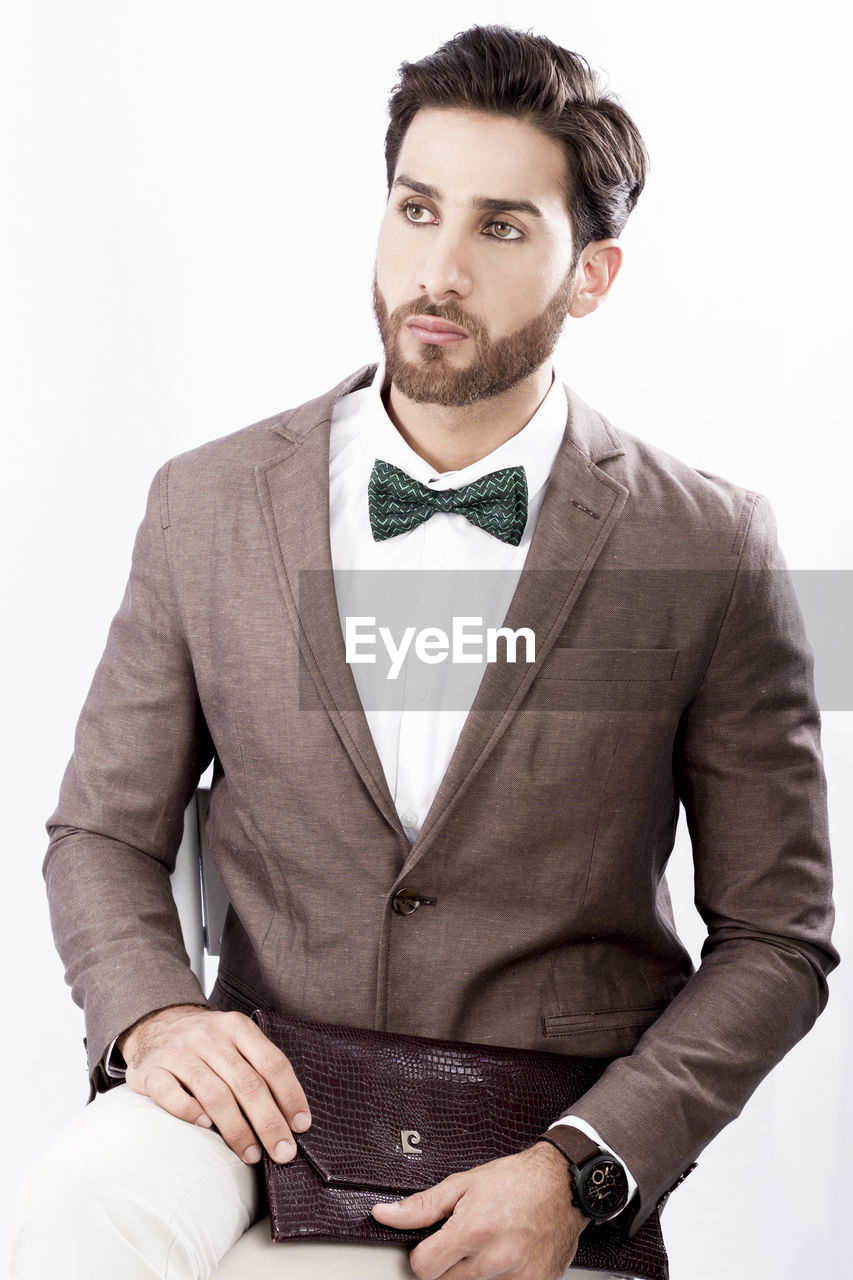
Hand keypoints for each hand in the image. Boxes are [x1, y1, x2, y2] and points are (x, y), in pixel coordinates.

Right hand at [119, 1004, 310, 1165]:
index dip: (290, 1095)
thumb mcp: (235, 1039)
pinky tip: (205, 1127)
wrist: (155, 1024)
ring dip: (236, 1129)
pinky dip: (189, 1112)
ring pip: (214, 1094)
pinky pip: (170, 1094)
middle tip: (283, 1152)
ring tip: (251, 1154)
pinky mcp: (152, 1070)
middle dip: (269, 1122)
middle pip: (246, 1083)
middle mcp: (210, 1037)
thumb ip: (258, 1066)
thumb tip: (290, 1116)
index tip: (301, 1126)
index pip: (272, 1062)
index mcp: (237, 1027)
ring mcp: (180, 1052)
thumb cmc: (207, 1043)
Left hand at [371, 1143, 587, 1279]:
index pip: (423, 1268)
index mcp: (472, 1232)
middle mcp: (494, 1261)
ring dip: (473, 1272)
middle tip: (465, 1240)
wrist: (563, 1185)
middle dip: (448, 1263)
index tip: (433, 1243)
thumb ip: (422, 1206)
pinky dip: (498, 1278)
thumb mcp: (463, 1183)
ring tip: (488, 1245)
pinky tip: (506, 1256)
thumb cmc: (516, 1180)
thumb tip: (385, 1215)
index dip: (423, 1254)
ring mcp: (516, 1279)